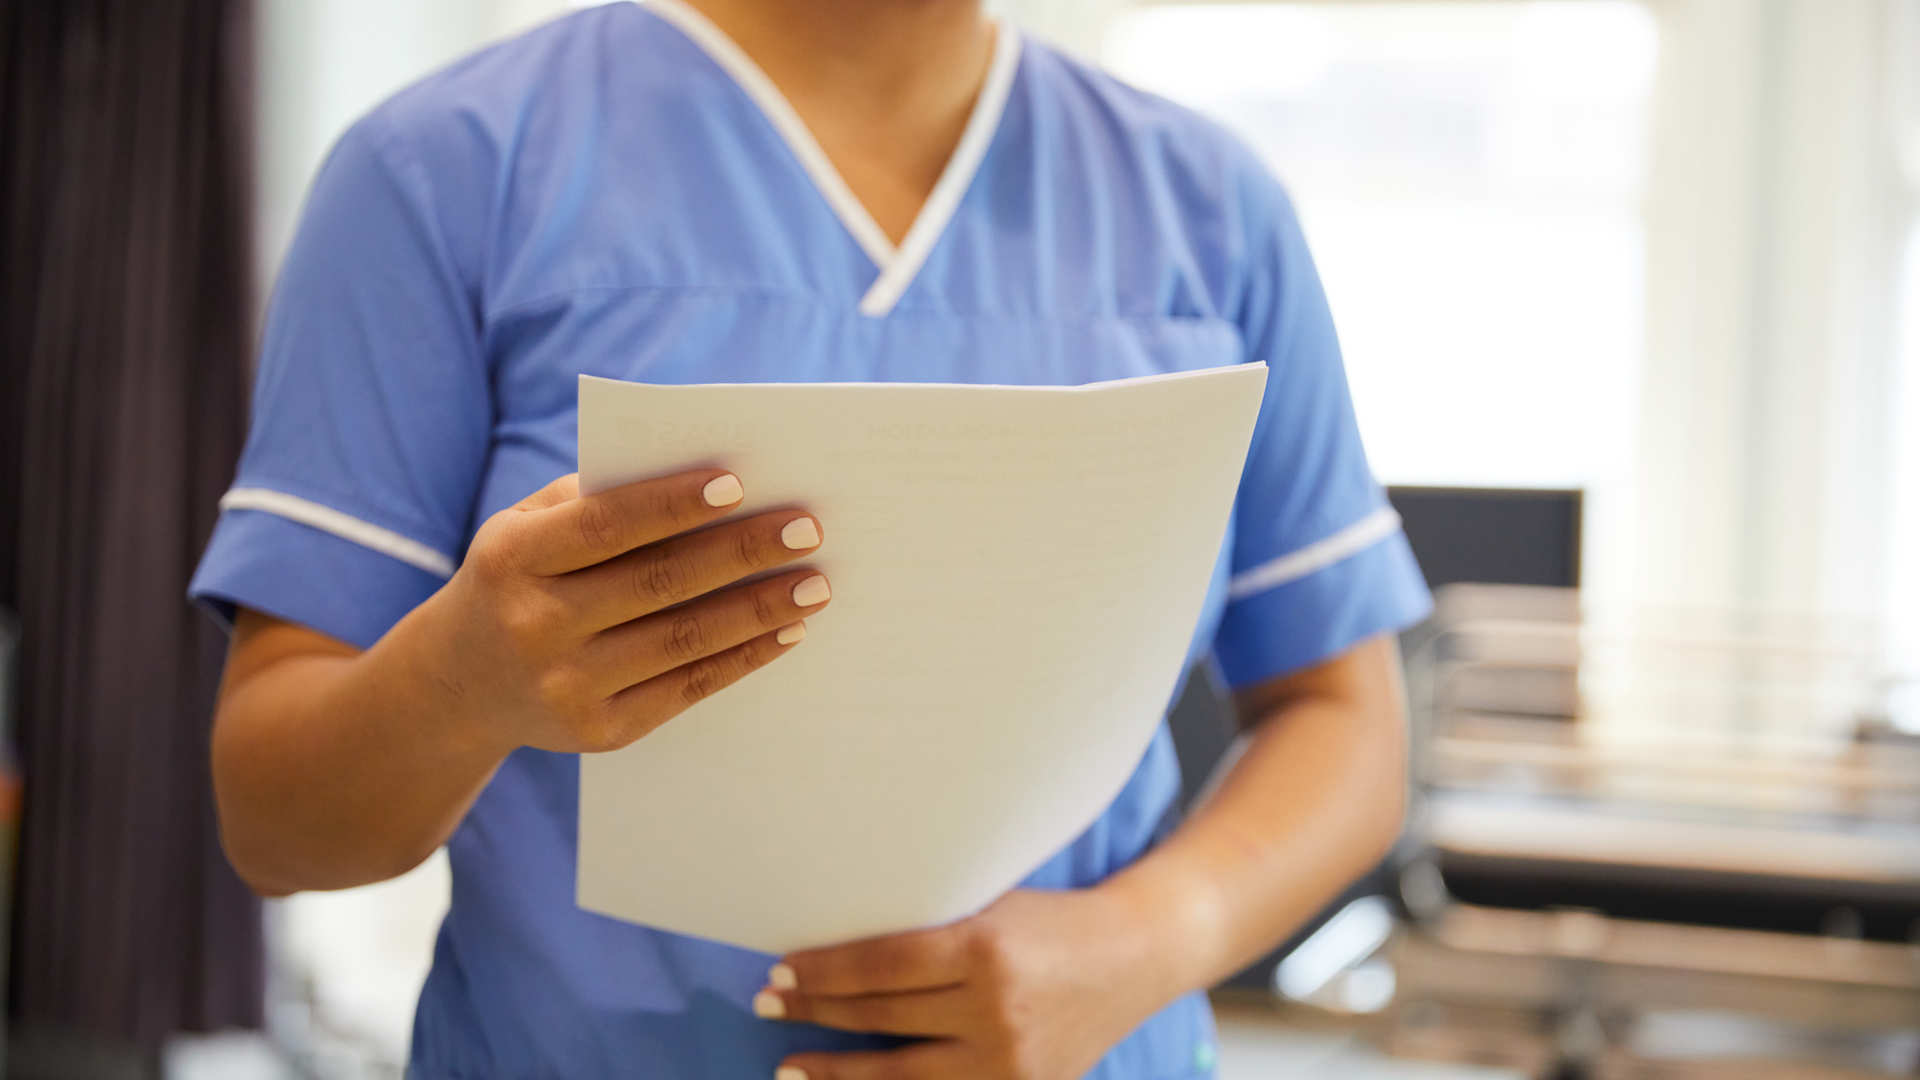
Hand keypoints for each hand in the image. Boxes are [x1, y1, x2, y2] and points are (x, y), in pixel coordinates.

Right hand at [419, 469, 829, 755]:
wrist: (459, 684)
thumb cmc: (520, 577)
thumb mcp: (526, 527)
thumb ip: (596, 498)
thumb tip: (708, 483)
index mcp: (513, 560)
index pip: (604, 526)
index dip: (671, 505)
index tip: (737, 483)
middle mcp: (535, 626)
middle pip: (657, 583)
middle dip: (740, 553)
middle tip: (807, 528)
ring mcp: (567, 687)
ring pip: (682, 642)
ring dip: (758, 610)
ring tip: (815, 583)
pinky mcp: (601, 732)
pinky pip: (688, 688)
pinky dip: (744, 657)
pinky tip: (787, 630)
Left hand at [752, 889, 1183, 1079]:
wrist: (1135, 955)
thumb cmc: (1051, 920)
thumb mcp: (990, 905)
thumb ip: (927, 925)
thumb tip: (838, 942)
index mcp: (986, 947)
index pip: (882, 963)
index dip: (824, 971)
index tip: (781, 970)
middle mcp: (996, 1009)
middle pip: (882, 1016)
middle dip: (816, 1012)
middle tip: (767, 1003)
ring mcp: (1010, 1061)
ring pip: (900, 1076)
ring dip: (836, 1072)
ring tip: (789, 1067)